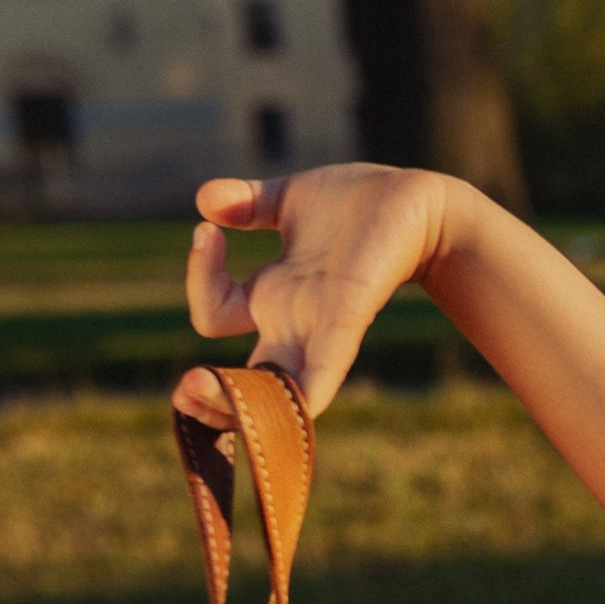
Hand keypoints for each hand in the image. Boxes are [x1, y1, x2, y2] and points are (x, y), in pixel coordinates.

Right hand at [174, 163, 457, 428]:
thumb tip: (205, 201)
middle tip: (185, 388)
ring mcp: (320, 327)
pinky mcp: (349, 320)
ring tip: (198, 387)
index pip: (213, 316)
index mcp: (273, 296)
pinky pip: (323, 369)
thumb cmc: (358, 204)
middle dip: (206, 399)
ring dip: (238, 404)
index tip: (209, 230)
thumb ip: (245, 203)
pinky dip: (303, 389)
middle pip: (240, 384)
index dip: (198, 280)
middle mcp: (293, 321)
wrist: (419, 201)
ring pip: (273, 390)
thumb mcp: (289, 199)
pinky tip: (288, 401)